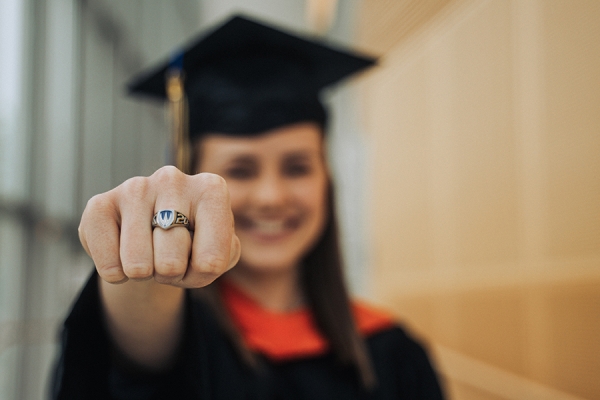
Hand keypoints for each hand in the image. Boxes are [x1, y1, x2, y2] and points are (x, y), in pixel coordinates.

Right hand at [79, 166, 240, 287]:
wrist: (156, 233)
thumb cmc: (194, 242)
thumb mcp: (220, 253)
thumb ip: (223, 257)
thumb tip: (204, 260)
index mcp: (210, 189)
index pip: (211, 261)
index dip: (203, 275)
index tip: (201, 259)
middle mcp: (173, 179)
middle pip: (171, 263)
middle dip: (171, 274)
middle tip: (170, 258)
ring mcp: (135, 187)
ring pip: (138, 265)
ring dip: (144, 275)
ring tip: (150, 254)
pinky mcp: (100, 203)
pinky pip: (107, 263)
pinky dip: (115, 273)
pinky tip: (123, 252)